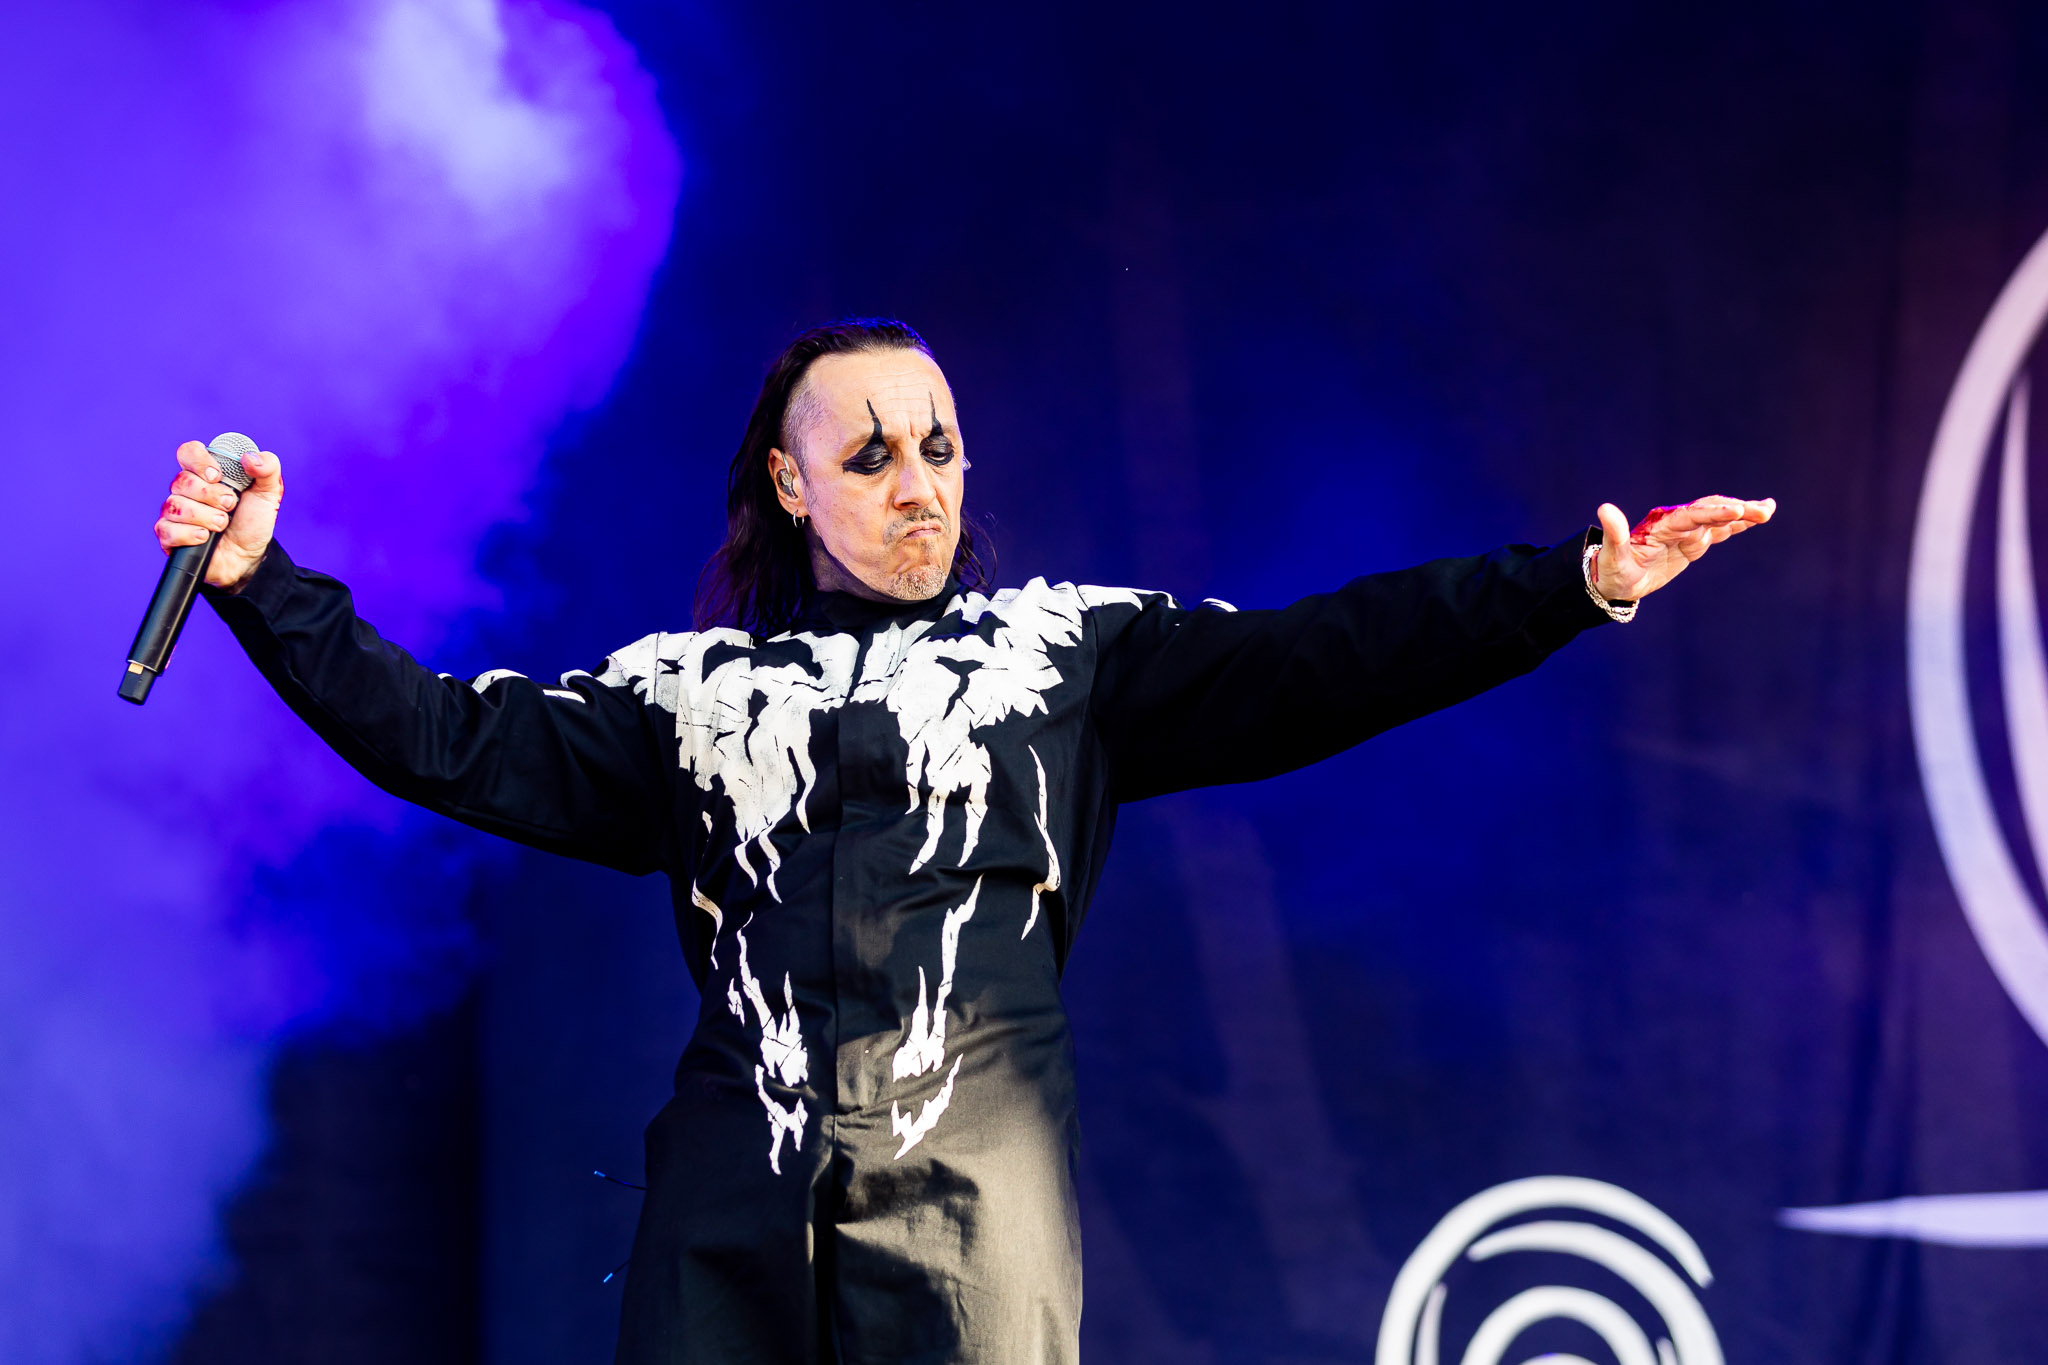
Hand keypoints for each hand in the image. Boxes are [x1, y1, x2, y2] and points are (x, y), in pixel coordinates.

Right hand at [154, 441, 284, 591]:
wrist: (248, 556)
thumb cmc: (253, 523)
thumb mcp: (269, 494)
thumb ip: (268, 468)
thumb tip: (250, 456)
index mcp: (206, 474)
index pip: (188, 452)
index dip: (200, 461)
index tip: (218, 476)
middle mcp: (186, 490)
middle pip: (182, 480)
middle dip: (212, 496)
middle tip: (230, 506)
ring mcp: (174, 512)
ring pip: (176, 505)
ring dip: (205, 517)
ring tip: (222, 524)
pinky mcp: (168, 535)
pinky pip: (167, 529)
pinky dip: (191, 534)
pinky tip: (205, 538)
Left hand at [1593, 494, 1773, 600]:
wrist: (1617, 580)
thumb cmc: (1612, 570)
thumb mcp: (1611, 556)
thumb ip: (1613, 534)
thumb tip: (1604, 508)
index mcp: (1661, 525)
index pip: (1691, 515)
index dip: (1713, 512)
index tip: (1736, 511)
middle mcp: (1676, 522)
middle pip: (1710, 511)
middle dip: (1736, 510)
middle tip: (1763, 511)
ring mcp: (1686, 531)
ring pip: (1719, 518)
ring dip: (1743, 513)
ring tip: (1768, 509)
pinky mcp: (1693, 542)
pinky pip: (1719, 530)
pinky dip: (1738, 524)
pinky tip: (1758, 518)